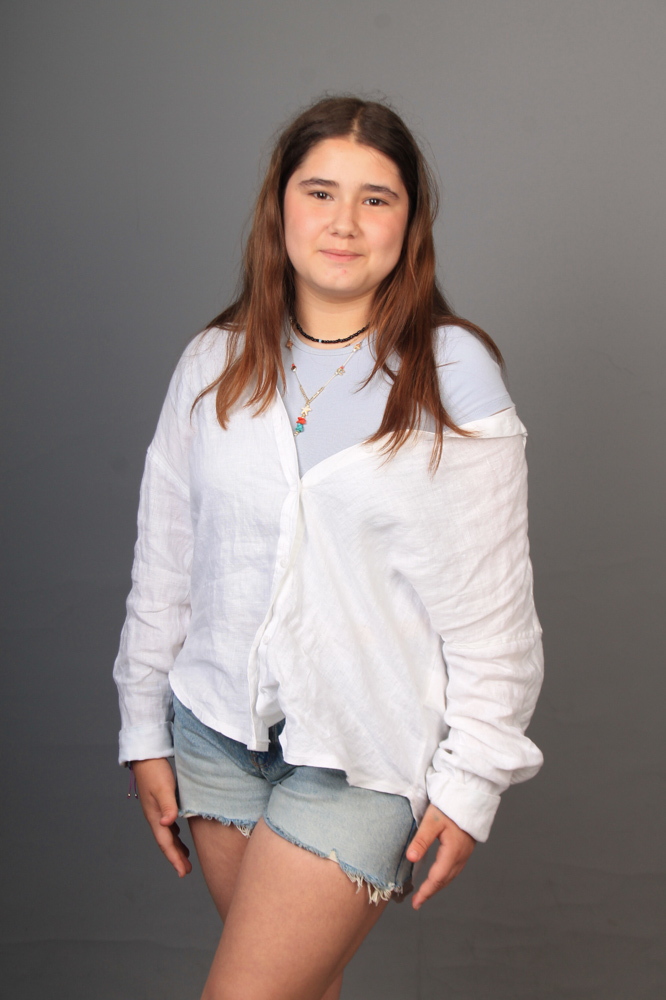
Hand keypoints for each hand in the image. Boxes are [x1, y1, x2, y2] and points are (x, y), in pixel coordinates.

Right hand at [131, 758, 192, 877]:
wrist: (146, 756)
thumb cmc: (155, 771)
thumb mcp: (163, 788)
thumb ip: (167, 805)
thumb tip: (168, 824)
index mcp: (155, 816)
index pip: (165, 843)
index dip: (174, 859)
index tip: (183, 873)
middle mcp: (154, 816)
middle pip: (166, 842)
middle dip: (175, 857)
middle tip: (186, 871)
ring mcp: (156, 810)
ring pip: (167, 834)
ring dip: (176, 847)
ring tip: (185, 858)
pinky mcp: (160, 802)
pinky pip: (168, 824)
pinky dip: (174, 833)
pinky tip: (178, 833)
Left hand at [406, 804, 474, 909]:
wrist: (469, 796)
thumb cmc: (449, 806)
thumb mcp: (431, 821)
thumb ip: (421, 840)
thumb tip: (410, 859)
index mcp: (452, 852)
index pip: (437, 878)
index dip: (426, 892)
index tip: (416, 903)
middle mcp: (461, 856)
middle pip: (445, 880)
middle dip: (431, 892)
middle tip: (418, 902)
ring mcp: (465, 853)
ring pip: (451, 876)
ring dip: (438, 885)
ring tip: (426, 892)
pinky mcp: (465, 848)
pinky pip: (454, 869)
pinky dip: (445, 877)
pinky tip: (439, 876)